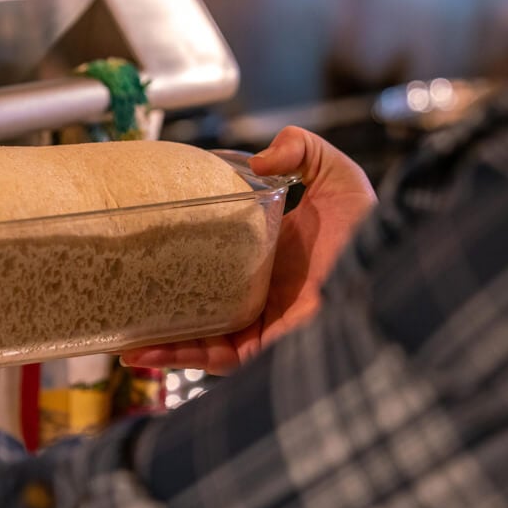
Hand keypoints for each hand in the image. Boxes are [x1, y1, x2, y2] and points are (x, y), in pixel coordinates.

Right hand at [121, 126, 376, 373]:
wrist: (390, 276)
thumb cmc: (372, 233)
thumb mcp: (338, 176)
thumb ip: (303, 150)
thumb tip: (260, 157)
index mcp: (271, 258)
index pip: (219, 258)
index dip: (185, 251)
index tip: (150, 238)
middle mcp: (261, 295)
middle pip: (200, 302)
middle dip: (160, 305)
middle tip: (122, 292)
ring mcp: (259, 325)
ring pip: (195, 336)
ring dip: (155, 338)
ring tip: (117, 334)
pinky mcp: (260, 350)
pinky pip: (208, 358)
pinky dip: (172, 355)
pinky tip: (138, 351)